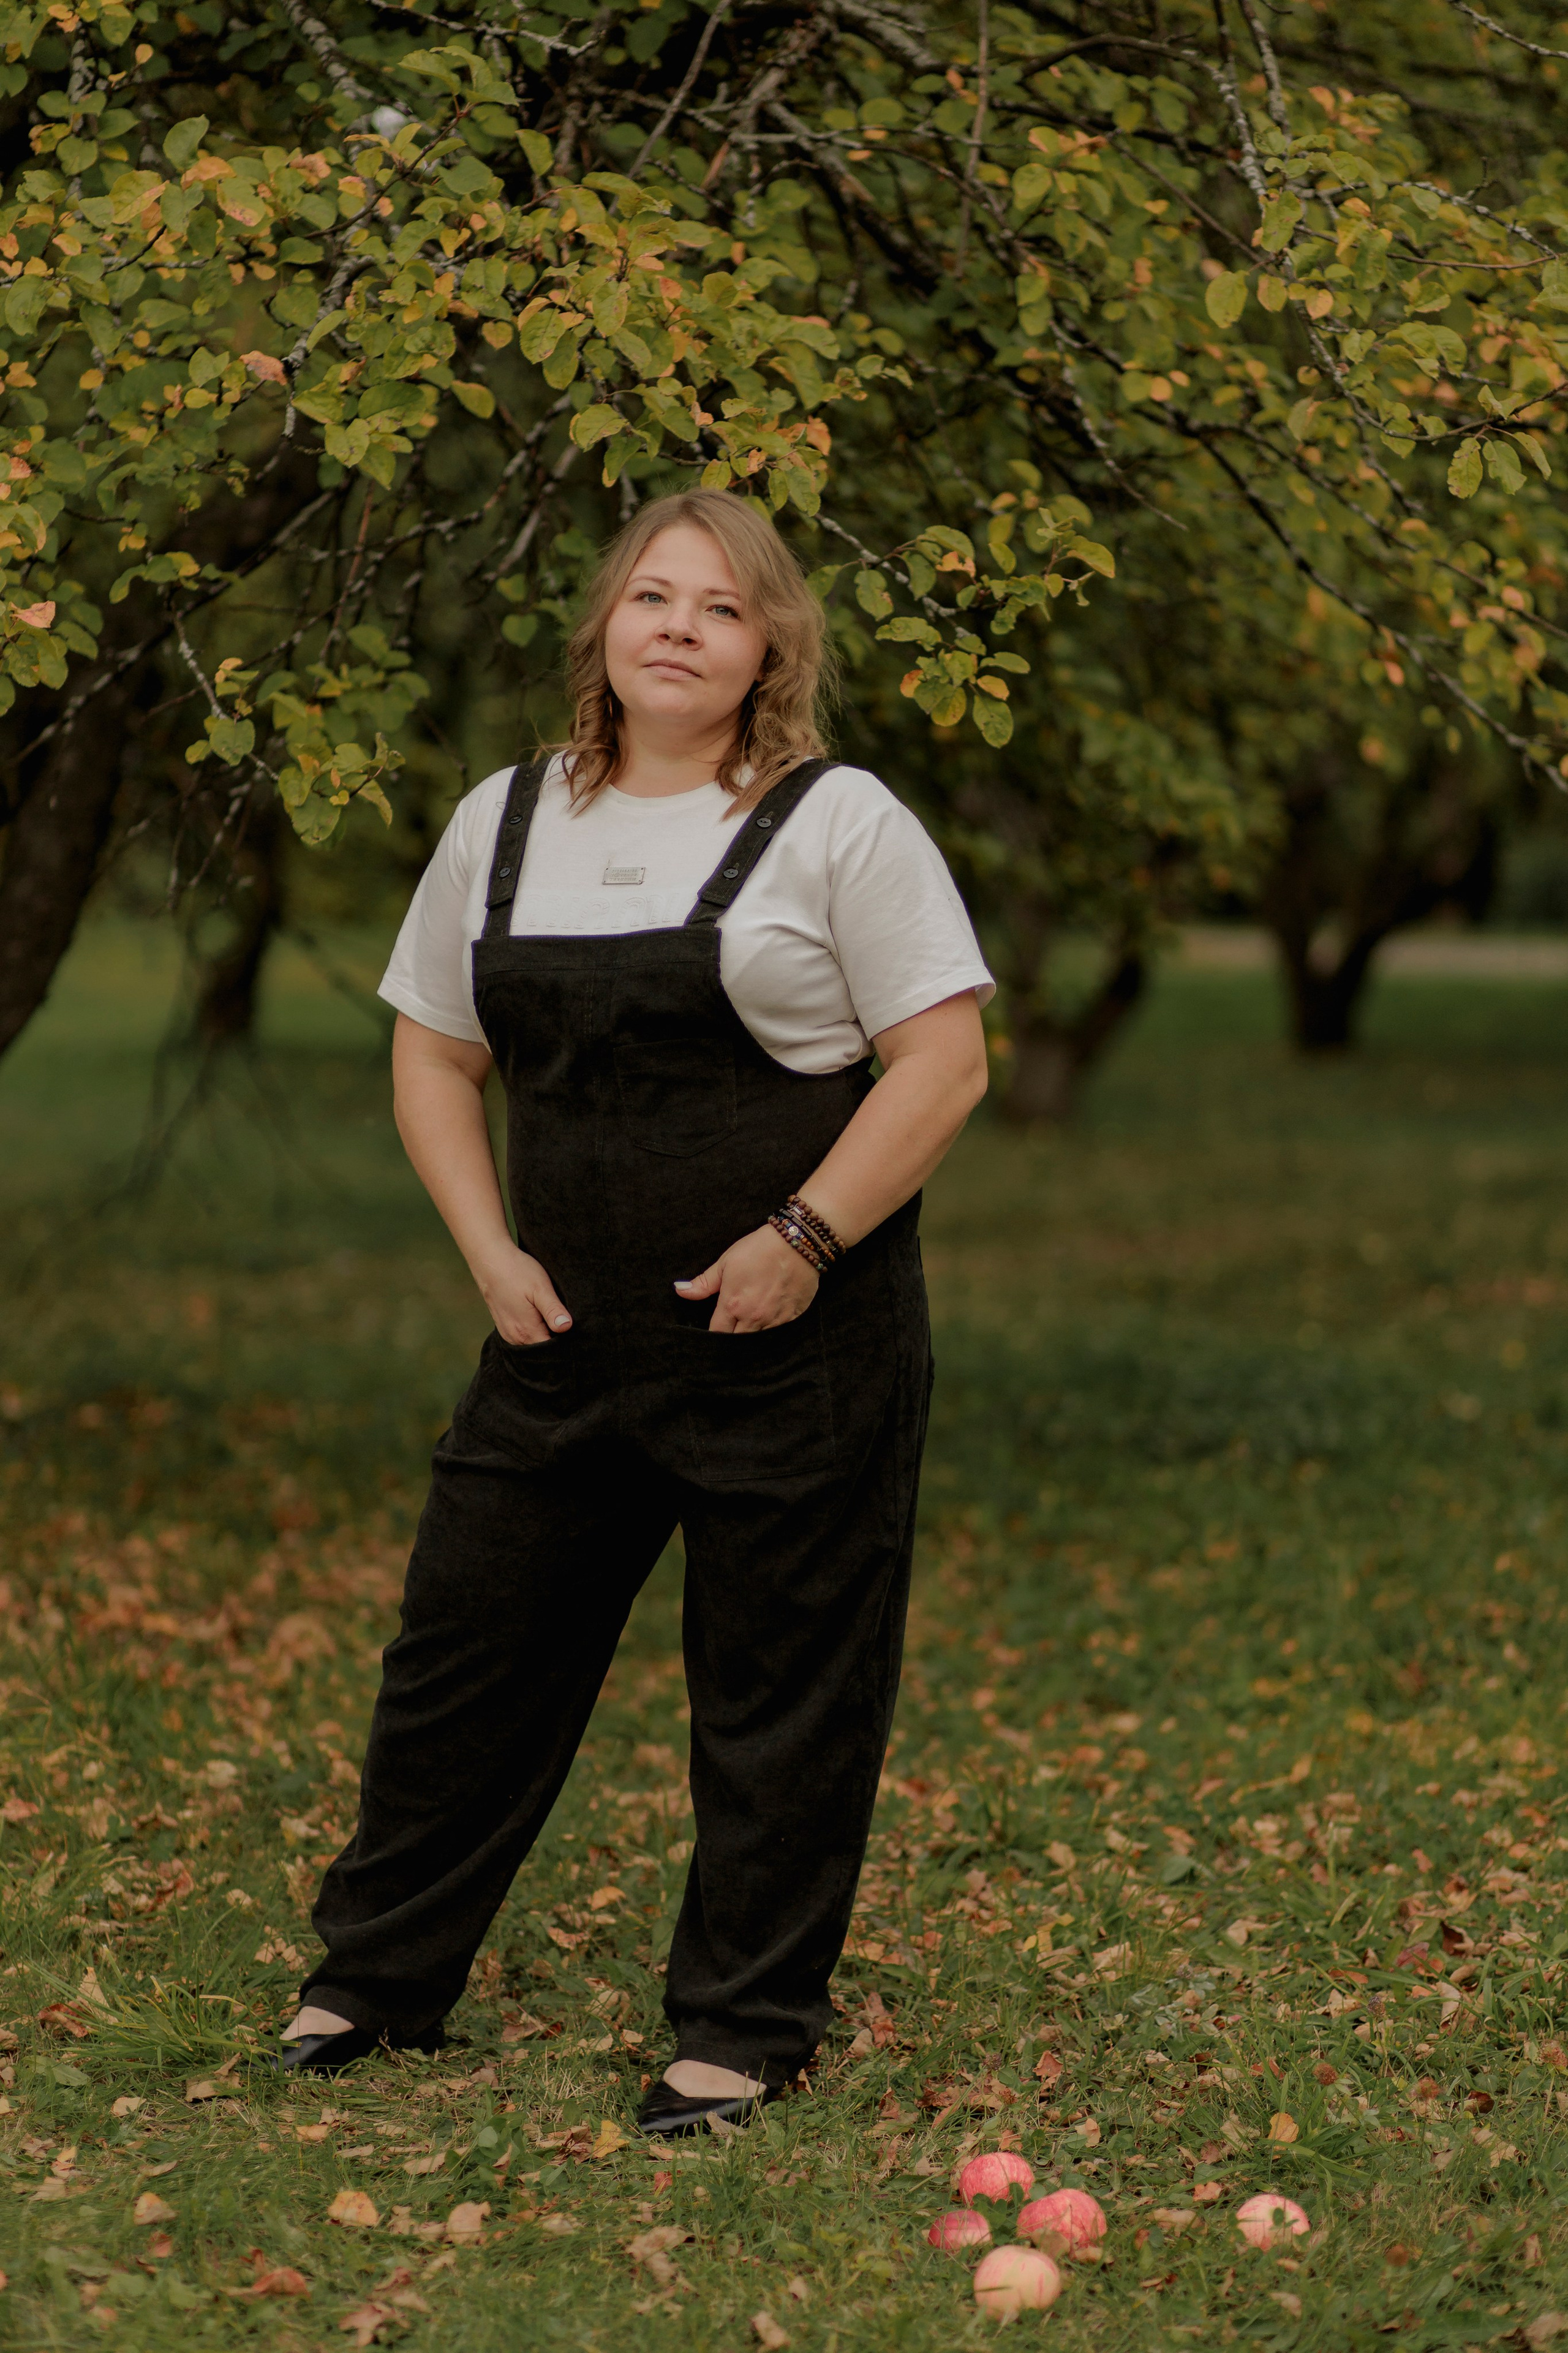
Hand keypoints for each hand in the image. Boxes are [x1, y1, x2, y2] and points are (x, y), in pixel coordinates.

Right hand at [474, 1244, 571, 1345]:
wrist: (490, 1260)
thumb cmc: (517, 1271)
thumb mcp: (540, 1288)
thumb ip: (553, 1310)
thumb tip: (566, 1327)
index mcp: (526, 1331)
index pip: (551, 1351)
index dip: (566, 1346)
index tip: (577, 1336)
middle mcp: (515, 1338)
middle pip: (541, 1350)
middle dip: (556, 1344)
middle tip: (568, 1327)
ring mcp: (507, 1333)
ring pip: (532, 1344)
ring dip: (545, 1337)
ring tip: (555, 1322)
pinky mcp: (504, 1326)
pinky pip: (523, 1338)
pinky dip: (534, 1333)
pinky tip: (542, 1319)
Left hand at [675, 1224, 818, 1332]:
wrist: (796, 1243)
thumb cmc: (759, 1249)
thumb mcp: (726, 1262)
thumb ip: (704, 1283)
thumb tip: (680, 1291)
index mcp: (732, 1305)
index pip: (717, 1333)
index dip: (713, 1334)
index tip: (714, 1329)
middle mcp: (753, 1318)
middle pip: (736, 1342)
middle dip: (731, 1338)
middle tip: (730, 1330)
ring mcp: (774, 1320)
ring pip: (757, 1341)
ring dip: (751, 1336)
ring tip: (749, 1324)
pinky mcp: (792, 1318)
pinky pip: (777, 1334)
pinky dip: (771, 1330)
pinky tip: (769, 1319)